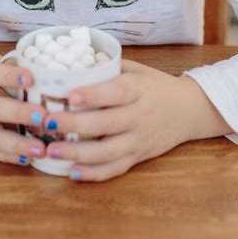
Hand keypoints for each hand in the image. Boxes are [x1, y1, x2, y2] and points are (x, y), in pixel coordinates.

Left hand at [41, 59, 192, 181]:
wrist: (189, 110)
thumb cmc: (154, 85)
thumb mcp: (135, 70)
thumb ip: (107, 68)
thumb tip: (69, 65)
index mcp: (139, 89)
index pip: (116, 92)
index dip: (93, 95)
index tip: (70, 95)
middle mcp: (140, 116)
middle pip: (107, 124)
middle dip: (75, 125)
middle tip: (47, 121)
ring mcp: (140, 139)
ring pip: (108, 152)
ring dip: (77, 153)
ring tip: (51, 150)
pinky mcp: (139, 157)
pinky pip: (115, 169)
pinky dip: (93, 173)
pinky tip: (71, 171)